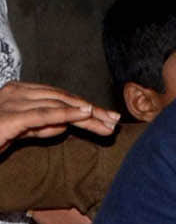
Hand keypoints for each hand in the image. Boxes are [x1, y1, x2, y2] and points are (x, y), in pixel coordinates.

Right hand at [0, 81, 118, 150]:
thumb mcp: (21, 131)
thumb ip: (40, 126)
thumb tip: (64, 124)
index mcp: (20, 92)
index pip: (59, 98)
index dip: (85, 107)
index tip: (107, 118)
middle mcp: (17, 92)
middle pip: (62, 99)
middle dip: (91, 110)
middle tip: (115, 120)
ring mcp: (13, 102)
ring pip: (58, 105)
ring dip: (86, 113)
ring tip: (108, 121)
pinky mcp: (11, 117)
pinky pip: (44, 114)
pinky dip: (66, 113)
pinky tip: (85, 114)